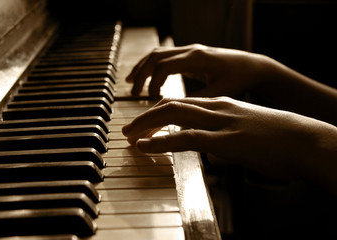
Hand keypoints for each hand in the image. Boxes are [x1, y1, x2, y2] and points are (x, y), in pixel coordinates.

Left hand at [122, 97, 336, 184]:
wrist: (303, 140)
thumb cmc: (277, 139)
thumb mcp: (244, 135)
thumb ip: (224, 143)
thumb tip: (212, 155)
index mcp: (221, 105)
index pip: (181, 103)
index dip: (158, 112)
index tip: (144, 123)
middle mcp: (216, 108)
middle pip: (171, 104)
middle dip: (145, 116)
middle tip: (128, 129)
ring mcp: (219, 122)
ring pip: (173, 115)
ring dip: (147, 125)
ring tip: (129, 135)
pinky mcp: (224, 140)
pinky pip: (185, 137)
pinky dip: (161, 141)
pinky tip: (146, 145)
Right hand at [126, 44, 269, 97]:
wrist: (252, 66)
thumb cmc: (239, 79)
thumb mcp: (220, 93)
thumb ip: (198, 101)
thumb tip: (175, 114)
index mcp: (197, 58)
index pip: (164, 66)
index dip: (153, 83)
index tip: (151, 100)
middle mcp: (191, 51)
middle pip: (155, 57)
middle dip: (141, 75)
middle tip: (133, 93)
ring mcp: (190, 51)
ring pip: (157, 54)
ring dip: (143, 68)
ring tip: (131, 84)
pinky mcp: (190, 56)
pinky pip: (164, 57)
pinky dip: (152, 67)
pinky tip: (146, 77)